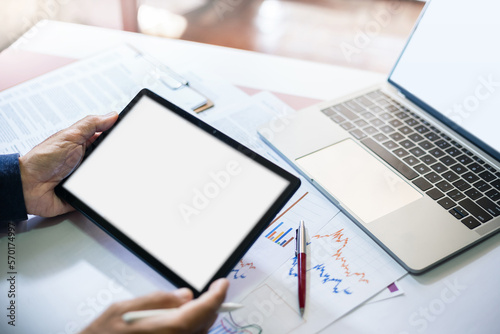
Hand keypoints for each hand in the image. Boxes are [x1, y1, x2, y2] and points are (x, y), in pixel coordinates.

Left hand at [19, 112, 118, 216]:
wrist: (27, 187)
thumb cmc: (42, 160)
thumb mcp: (69, 136)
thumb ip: (90, 124)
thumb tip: (111, 115)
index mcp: (83, 145)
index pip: (106, 139)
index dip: (118, 136)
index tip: (130, 134)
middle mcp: (86, 161)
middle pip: (110, 159)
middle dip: (118, 159)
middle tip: (126, 157)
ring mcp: (86, 177)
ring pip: (108, 176)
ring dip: (112, 176)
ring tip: (119, 174)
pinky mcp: (85, 194)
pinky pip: (100, 193)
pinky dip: (105, 192)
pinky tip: (111, 189)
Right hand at [80, 278, 228, 333]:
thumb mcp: (124, 309)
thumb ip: (159, 300)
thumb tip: (185, 295)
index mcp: (168, 330)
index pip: (205, 309)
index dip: (218, 295)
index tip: (222, 284)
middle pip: (205, 323)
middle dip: (209, 305)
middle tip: (207, 291)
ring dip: (199, 319)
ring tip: (188, 307)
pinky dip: (189, 330)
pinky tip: (177, 323)